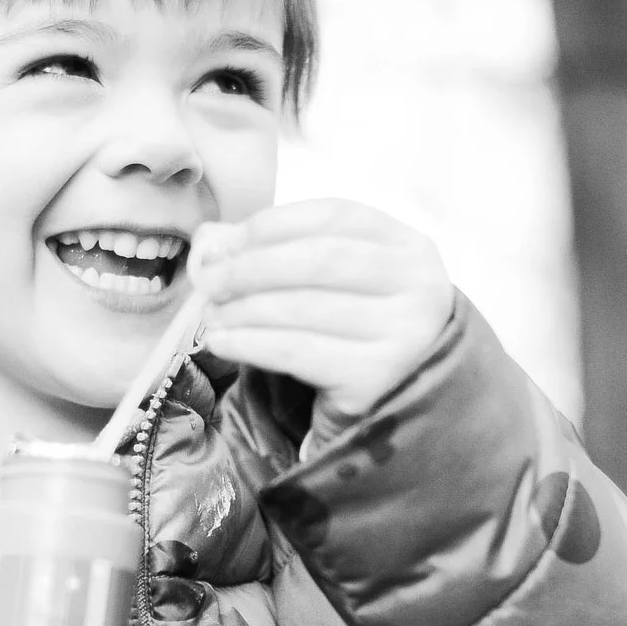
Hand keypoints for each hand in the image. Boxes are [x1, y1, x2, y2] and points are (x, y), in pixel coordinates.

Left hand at [189, 199, 453, 423]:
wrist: (394, 409)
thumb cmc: (356, 336)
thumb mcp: (333, 285)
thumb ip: (278, 252)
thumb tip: (211, 243)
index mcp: (410, 248)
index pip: (335, 216)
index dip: (272, 224)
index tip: (226, 241)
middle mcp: (419, 286)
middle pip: (318, 259)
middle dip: (250, 266)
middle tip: (207, 279)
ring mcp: (404, 334)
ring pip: (303, 307)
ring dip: (243, 309)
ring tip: (212, 315)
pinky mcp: (375, 378)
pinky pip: (296, 352)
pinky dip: (250, 343)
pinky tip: (222, 342)